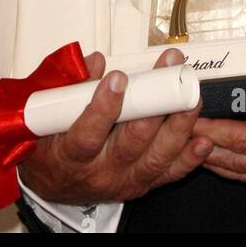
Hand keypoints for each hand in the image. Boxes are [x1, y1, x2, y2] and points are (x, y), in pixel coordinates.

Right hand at [17, 47, 211, 204]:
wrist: (53, 183)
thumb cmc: (49, 145)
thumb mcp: (44, 113)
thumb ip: (68, 84)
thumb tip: (95, 61)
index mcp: (70, 155)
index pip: (87, 134)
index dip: (104, 107)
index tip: (119, 78)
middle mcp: (99, 172)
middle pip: (131, 143)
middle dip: (154, 104)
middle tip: (168, 72)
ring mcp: (123, 180)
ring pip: (155, 157)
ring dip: (177, 125)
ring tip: (191, 97)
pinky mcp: (141, 185)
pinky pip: (169, 174)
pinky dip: (188, 158)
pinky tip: (201, 139)